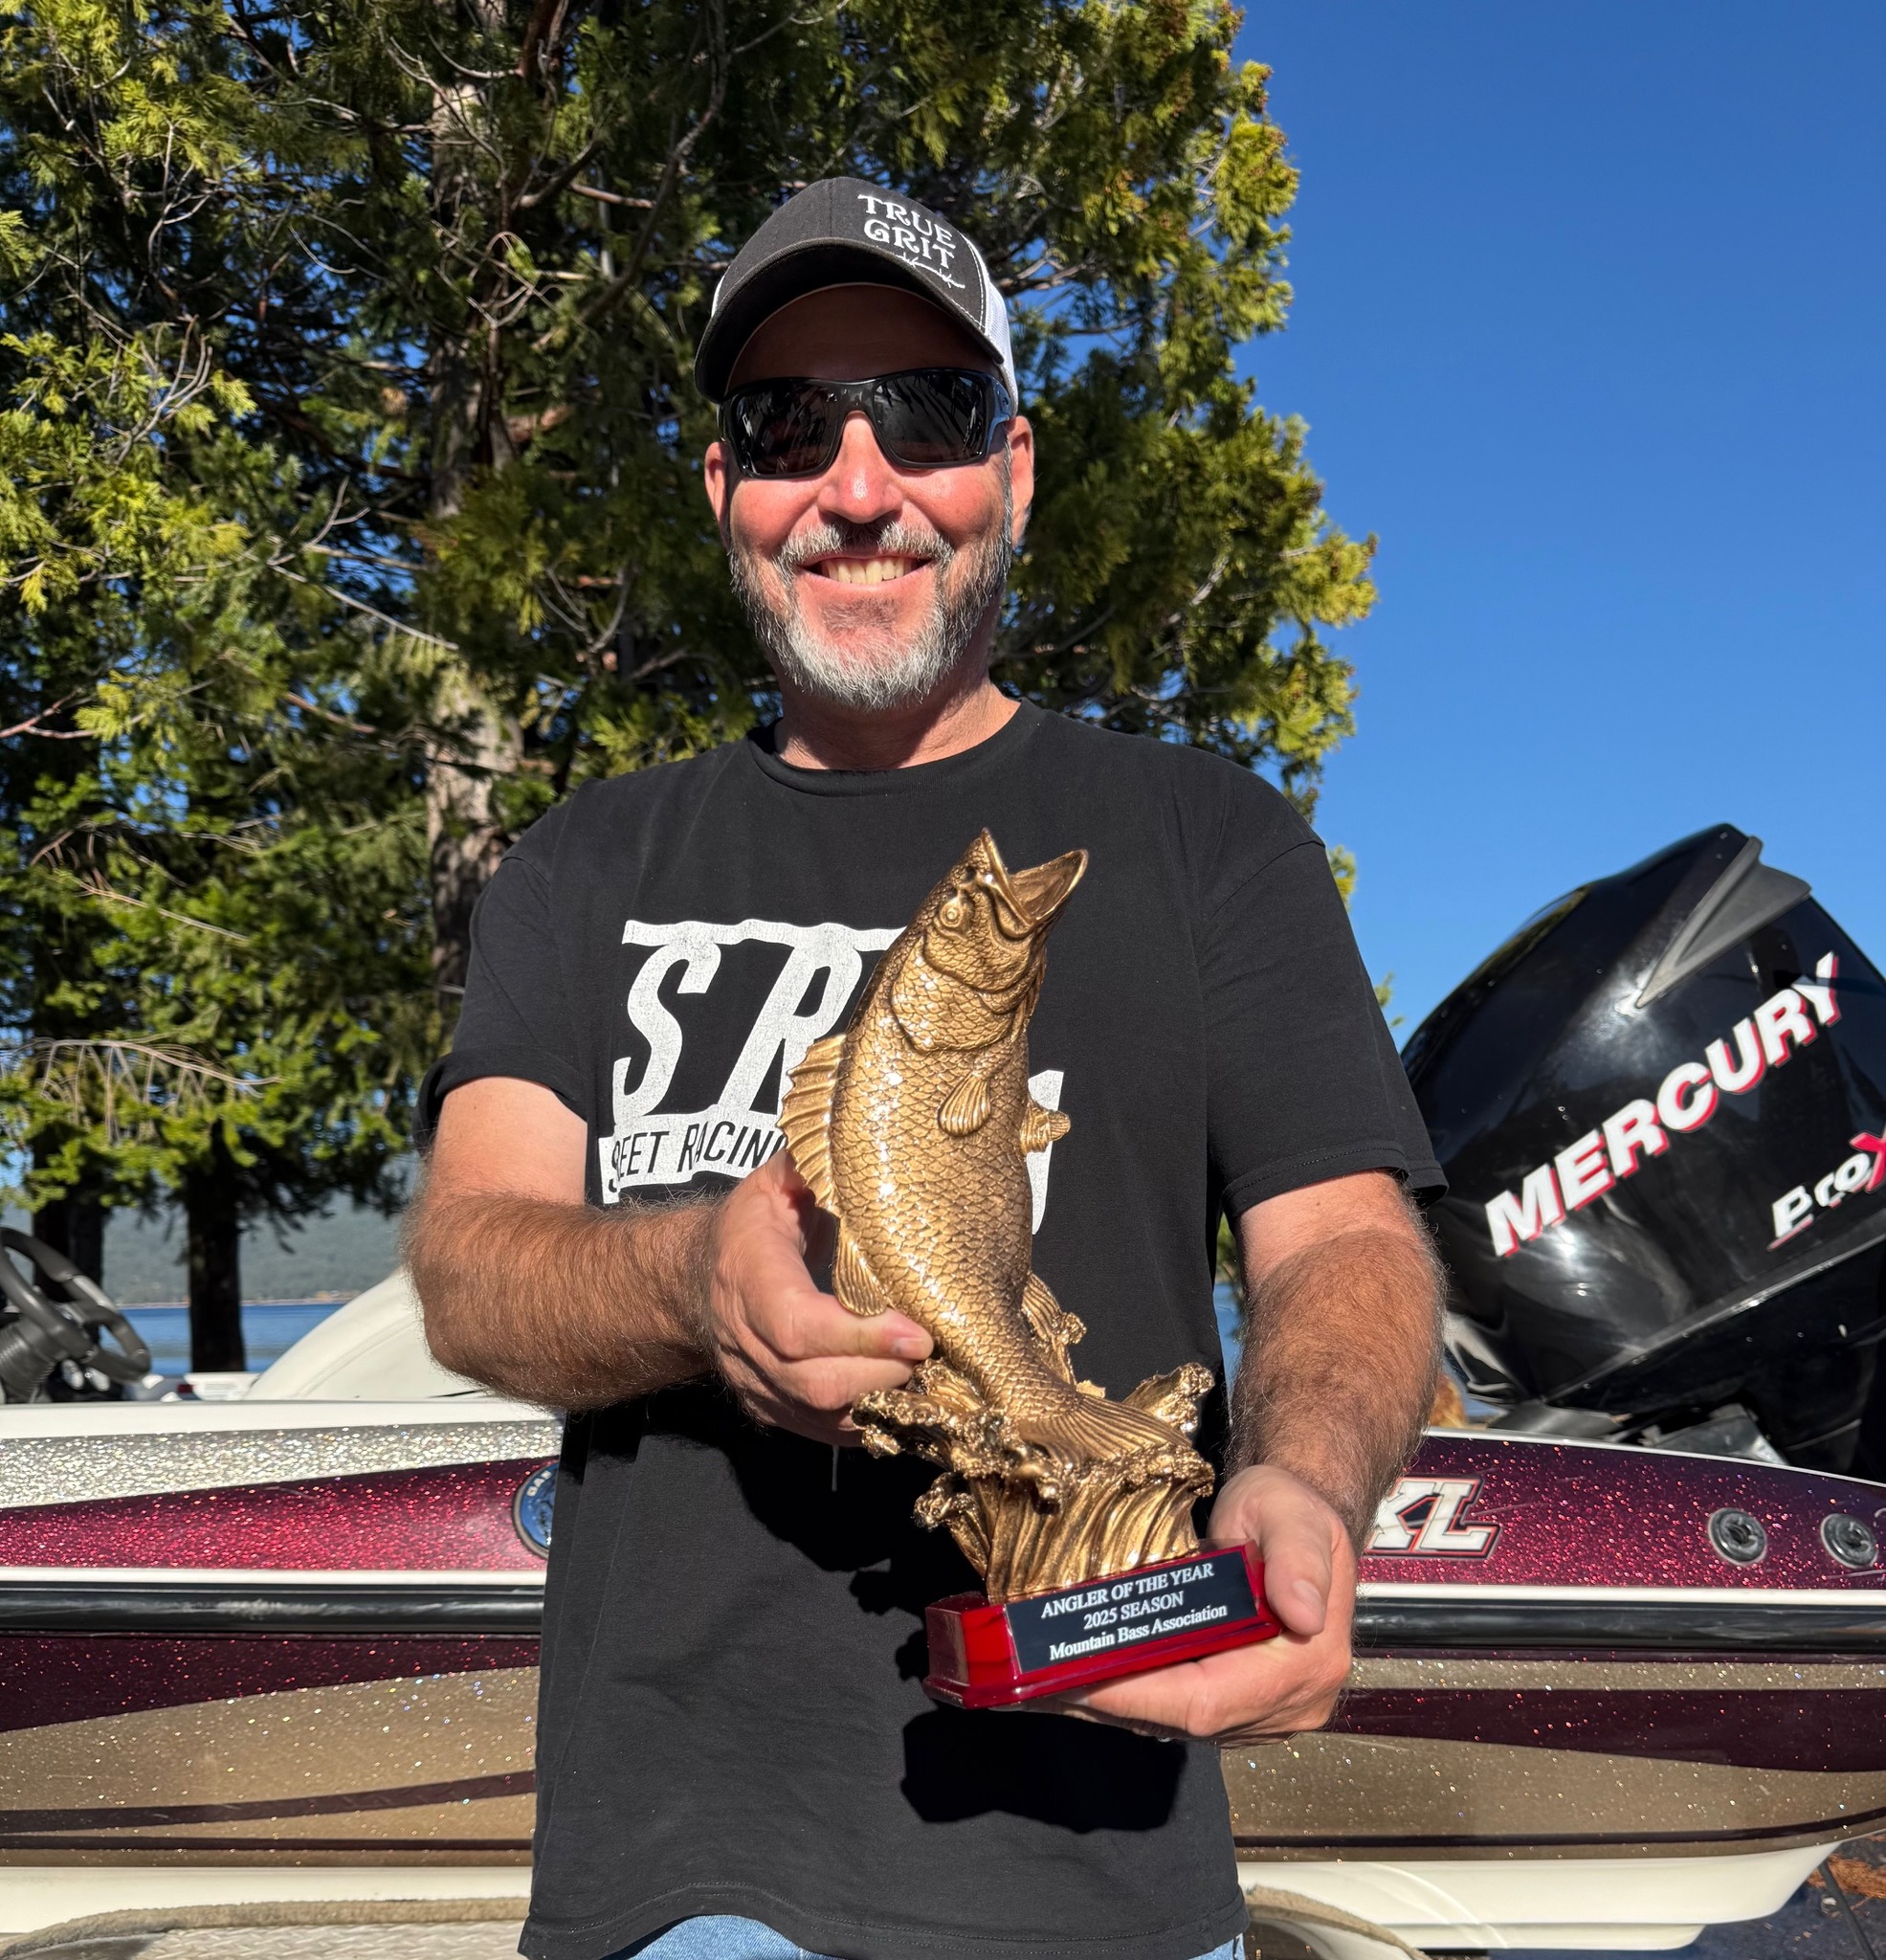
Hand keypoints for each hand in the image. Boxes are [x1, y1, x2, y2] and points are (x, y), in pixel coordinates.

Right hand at [702, 1150, 932, 1445]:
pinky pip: (826, 1432)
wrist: (696, 1281)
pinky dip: (873, 1422)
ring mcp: (757, 1384)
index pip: (797, 1324)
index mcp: (748, 1279)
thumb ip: (809, 1165)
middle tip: (941, 1354)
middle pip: (816, 1382)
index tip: (918, 1333)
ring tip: (938, 1378)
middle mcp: (745, 1341)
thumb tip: (857, 1132)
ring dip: (886, 1403)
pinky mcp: (774, 1410)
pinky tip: (913, 1401)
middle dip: (885, 1374)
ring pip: (823, 1415)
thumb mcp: (772, 1183)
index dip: (859, 1337)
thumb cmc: (749, 1227)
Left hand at [1049, 1465, 1354, 1745]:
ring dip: (1107, 1703)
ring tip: (1043, 1681)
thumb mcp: (1294, 1513)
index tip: (1077, 1676)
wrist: (1294, 1526)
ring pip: (1172, 1722)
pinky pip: (1175, 1712)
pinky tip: (1082, 1678)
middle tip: (1038, 1680)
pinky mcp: (1238, 1710)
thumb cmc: (1289, 1511)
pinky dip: (1128, 1696)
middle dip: (1106, 1700)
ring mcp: (1262, 1714)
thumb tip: (1302, 1614)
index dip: (1137, 1694)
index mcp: (1305, 1664)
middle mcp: (1287, 1705)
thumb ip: (1297, 1556)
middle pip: (1181, 1719)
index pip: (1206, 1701)